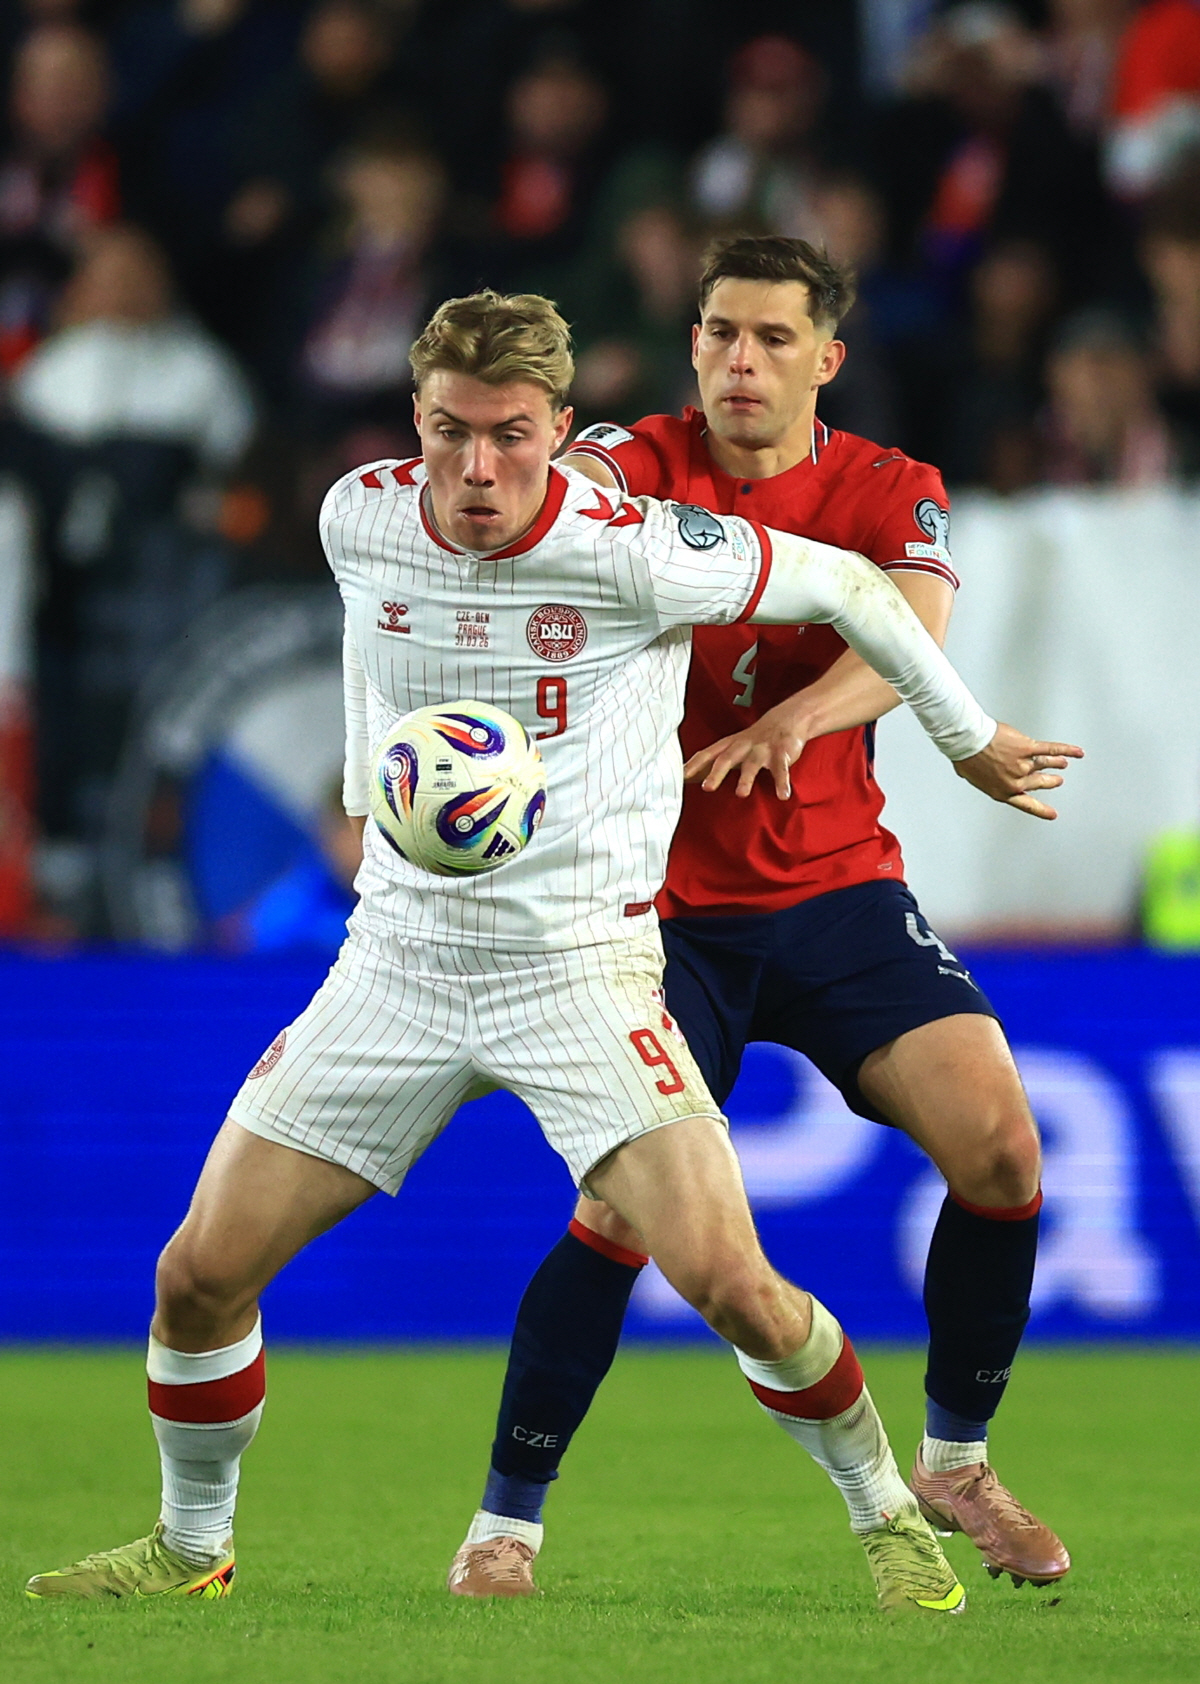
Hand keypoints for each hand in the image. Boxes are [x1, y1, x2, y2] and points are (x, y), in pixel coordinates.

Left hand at [683, 701, 811, 799]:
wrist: (786, 720)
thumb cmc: (753, 741)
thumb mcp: (731, 748)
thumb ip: (711, 763)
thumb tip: (683, 777)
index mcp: (728, 745)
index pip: (707, 755)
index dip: (693, 766)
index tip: (679, 778)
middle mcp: (743, 746)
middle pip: (726, 758)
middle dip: (716, 773)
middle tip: (706, 788)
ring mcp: (762, 749)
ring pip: (752, 764)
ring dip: (746, 779)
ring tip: (741, 794)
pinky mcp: (782, 753)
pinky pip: (781, 769)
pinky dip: (782, 782)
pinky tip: (782, 796)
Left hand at [953, 722, 1083, 819]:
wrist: (968, 742)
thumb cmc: (966, 757)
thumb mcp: (972, 775)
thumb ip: (985, 777)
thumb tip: (984, 773)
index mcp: (1002, 791)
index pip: (1025, 803)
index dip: (1040, 809)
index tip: (1051, 814)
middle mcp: (1015, 780)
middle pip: (1038, 782)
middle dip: (1048, 781)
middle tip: (1056, 781)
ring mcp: (1023, 764)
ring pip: (1044, 764)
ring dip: (1055, 764)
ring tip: (1063, 764)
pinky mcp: (1028, 748)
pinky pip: (1051, 750)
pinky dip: (1065, 751)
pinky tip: (1076, 753)